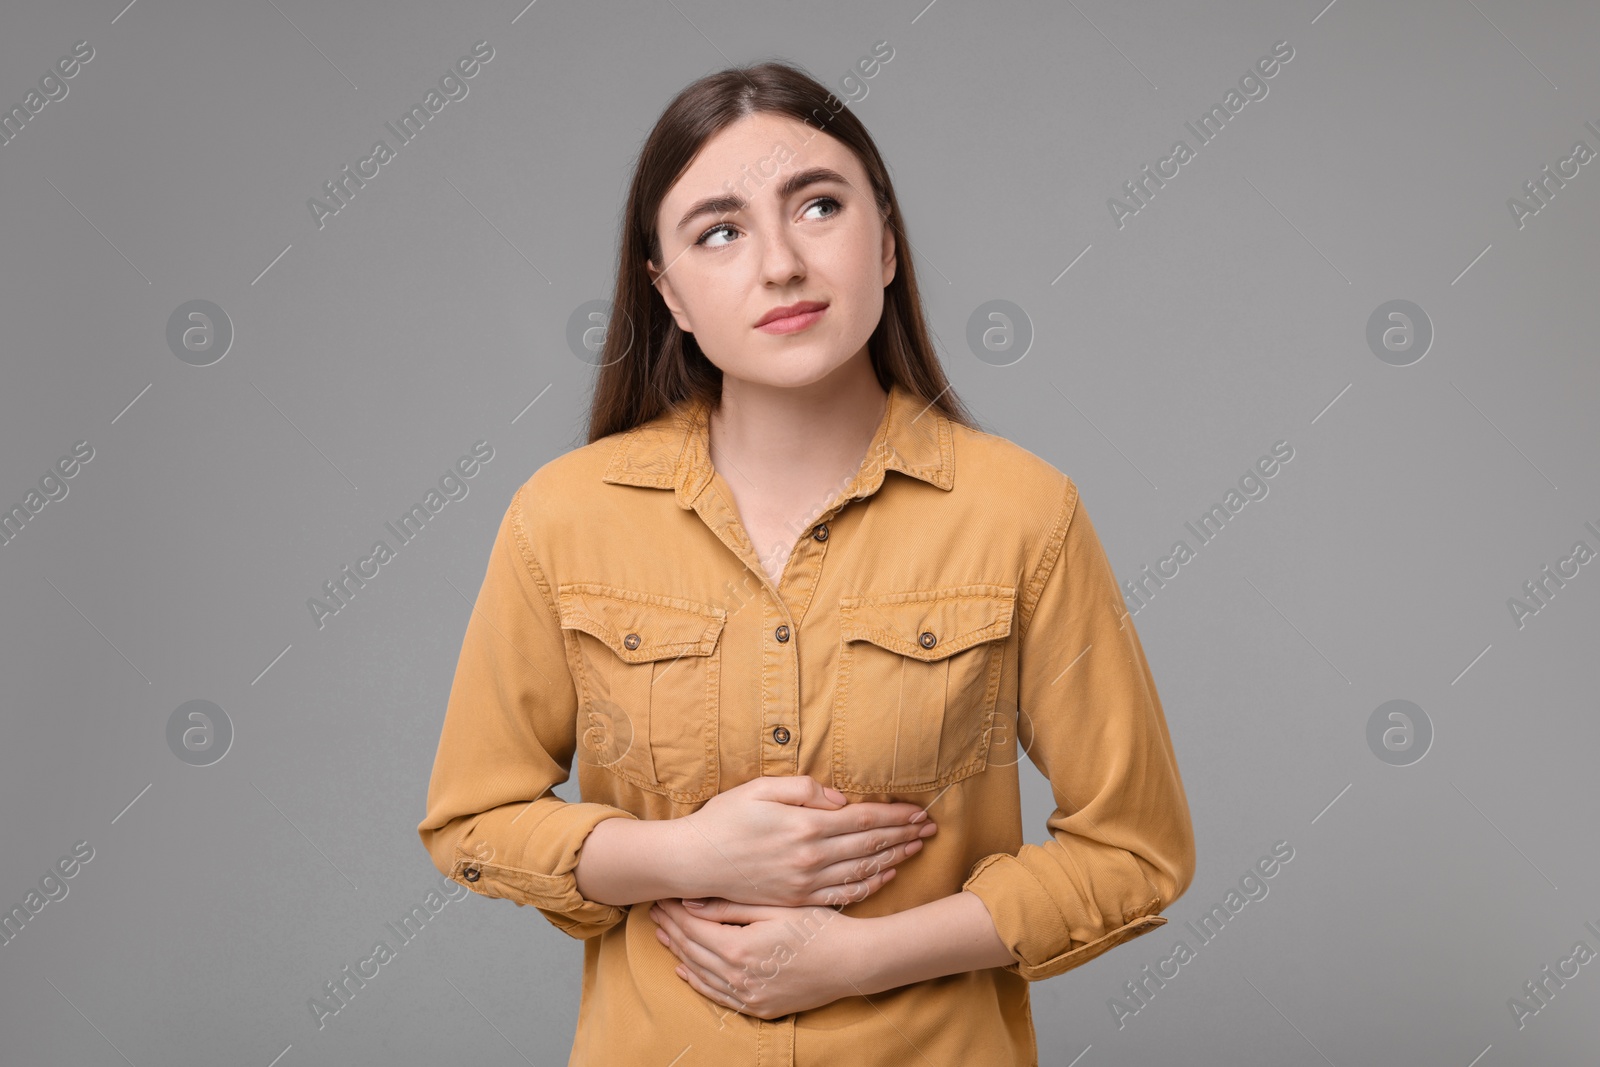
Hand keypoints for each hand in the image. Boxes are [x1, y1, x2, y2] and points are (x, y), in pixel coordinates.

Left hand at [648, 896, 864, 1018]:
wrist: (853, 962)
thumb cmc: (818, 926)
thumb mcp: (776, 905)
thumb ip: (731, 905)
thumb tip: (691, 901)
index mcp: (739, 949)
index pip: (693, 928)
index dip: (675, 911)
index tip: (662, 896)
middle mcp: (738, 978)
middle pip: (692, 951)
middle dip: (672, 928)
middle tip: (656, 911)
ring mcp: (748, 997)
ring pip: (700, 975)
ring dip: (679, 954)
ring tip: (664, 934)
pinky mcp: (759, 1008)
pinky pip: (717, 997)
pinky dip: (697, 983)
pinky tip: (685, 971)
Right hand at [679, 775, 937, 906]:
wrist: (694, 862)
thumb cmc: (723, 819)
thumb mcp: (758, 789)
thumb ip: (801, 789)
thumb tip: (839, 798)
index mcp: (805, 826)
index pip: (864, 818)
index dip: (895, 814)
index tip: (919, 810)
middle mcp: (811, 858)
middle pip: (870, 844)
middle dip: (904, 834)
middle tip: (931, 828)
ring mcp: (806, 883)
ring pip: (863, 870)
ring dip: (894, 858)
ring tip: (916, 849)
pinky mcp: (798, 899)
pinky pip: (843, 894)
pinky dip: (870, 885)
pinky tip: (886, 876)